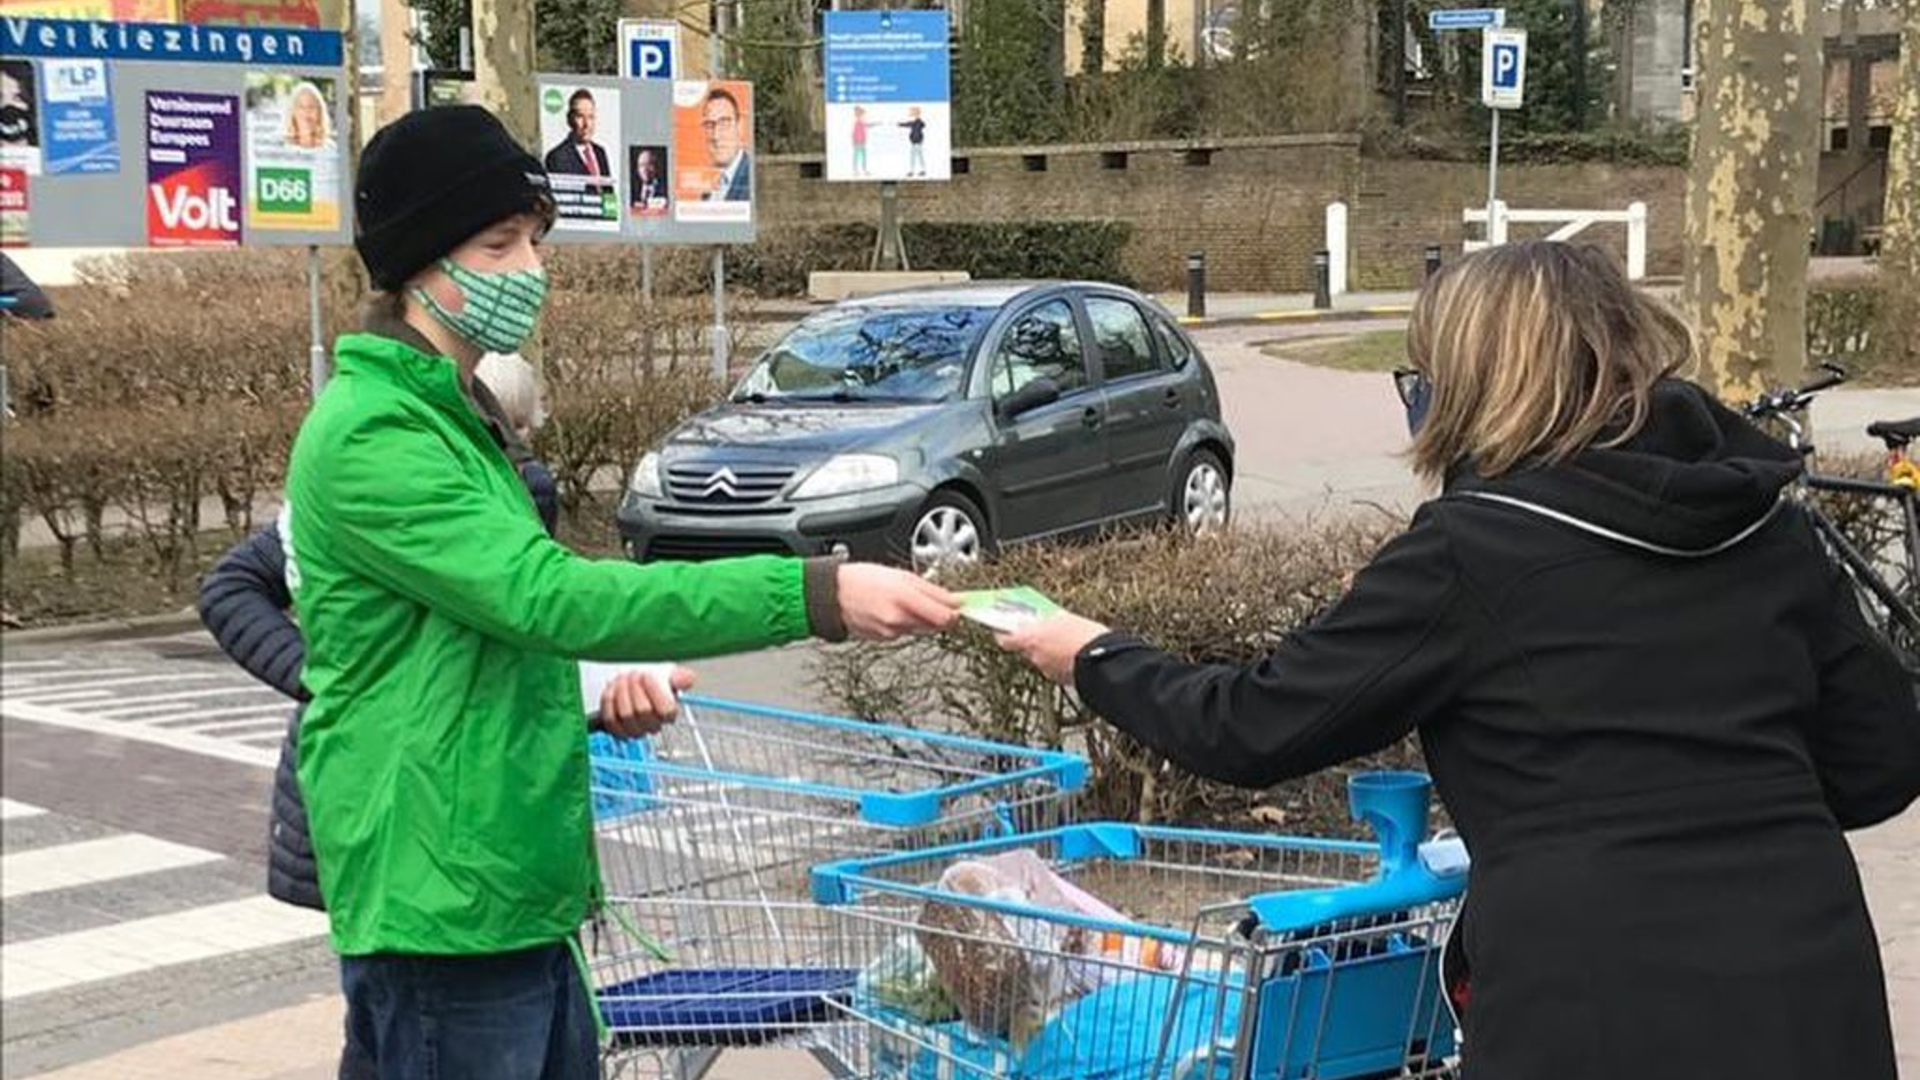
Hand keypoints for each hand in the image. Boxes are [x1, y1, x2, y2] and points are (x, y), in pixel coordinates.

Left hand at [597, 666, 695, 739]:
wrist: (631, 684)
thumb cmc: (651, 681)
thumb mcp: (668, 674)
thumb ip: (679, 676)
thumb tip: (687, 678)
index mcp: (669, 713)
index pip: (667, 711)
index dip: (656, 692)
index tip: (649, 676)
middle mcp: (652, 724)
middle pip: (644, 711)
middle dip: (636, 689)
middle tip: (634, 675)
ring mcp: (634, 729)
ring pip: (627, 715)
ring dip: (622, 693)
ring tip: (623, 679)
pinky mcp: (616, 729)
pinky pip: (611, 720)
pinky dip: (610, 702)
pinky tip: (613, 690)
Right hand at [836, 563, 960, 639]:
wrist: (833, 595)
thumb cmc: (862, 579)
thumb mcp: (901, 575)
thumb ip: (931, 589)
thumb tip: (954, 600)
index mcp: (904, 599)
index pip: (945, 617)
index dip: (957, 612)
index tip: (962, 606)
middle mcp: (899, 620)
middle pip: (937, 625)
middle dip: (940, 614)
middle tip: (934, 600)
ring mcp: (891, 633)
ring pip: (921, 628)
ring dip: (922, 617)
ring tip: (906, 601)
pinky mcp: (885, 639)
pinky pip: (906, 631)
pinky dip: (906, 622)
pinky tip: (893, 609)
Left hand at [996, 613, 1110, 685]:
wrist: (1105, 660)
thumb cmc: (1084, 636)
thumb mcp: (1065, 619)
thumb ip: (1050, 620)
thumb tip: (1046, 620)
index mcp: (1031, 639)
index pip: (1005, 639)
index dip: (1003, 634)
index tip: (1004, 629)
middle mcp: (1034, 657)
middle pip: (1026, 649)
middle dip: (1034, 641)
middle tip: (1044, 632)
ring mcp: (1047, 670)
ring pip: (1042, 659)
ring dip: (1048, 652)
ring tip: (1065, 642)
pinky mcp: (1060, 680)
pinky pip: (1055, 668)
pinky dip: (1060, 662)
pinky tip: (1073, 655)